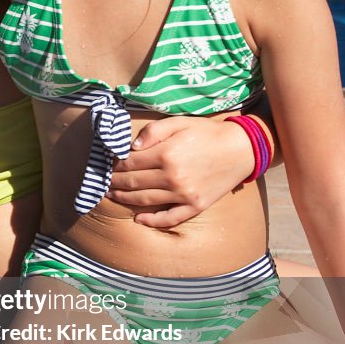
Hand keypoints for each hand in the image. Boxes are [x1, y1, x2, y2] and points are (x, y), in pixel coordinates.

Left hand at [107, 116, 254, 227]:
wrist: (241, 148)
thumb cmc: (208, 133)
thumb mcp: (179, 122)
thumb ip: (154, 131)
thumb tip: (132, 146)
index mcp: (166, 154)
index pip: (129, 163)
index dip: (115, 165)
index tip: (107, 165)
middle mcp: (172, 177)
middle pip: (133, 183)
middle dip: (114, 182)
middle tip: (104, 183)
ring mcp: (183, 194)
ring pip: (145, 200)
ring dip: (124, 199)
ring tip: (112, 196)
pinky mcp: (195, 206)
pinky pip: (170, 218)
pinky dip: (152, 221)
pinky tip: (139, 219)